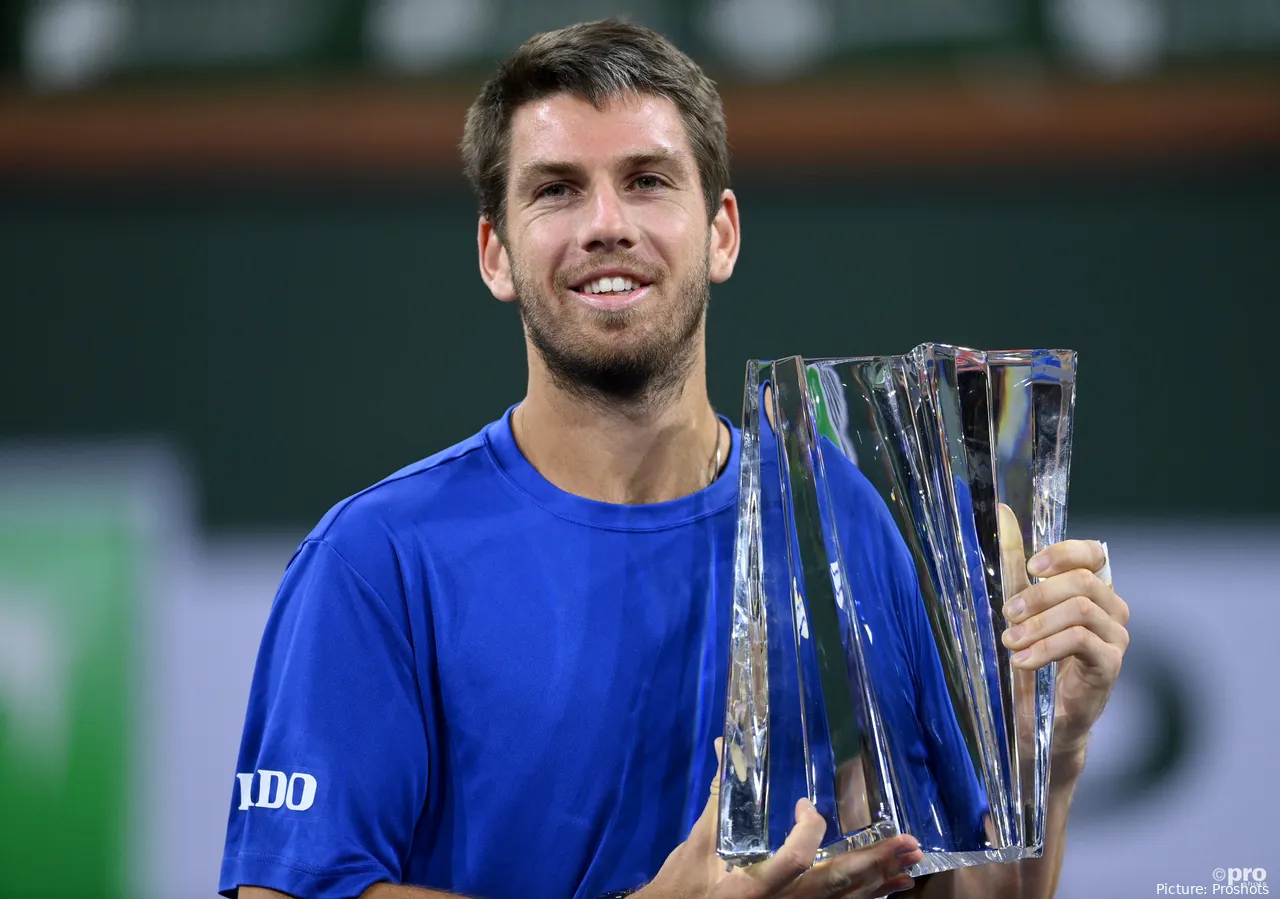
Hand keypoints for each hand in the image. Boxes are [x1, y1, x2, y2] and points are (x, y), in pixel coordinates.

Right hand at [641, 740, 923, 898]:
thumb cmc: (683, 887)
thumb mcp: (696, 846)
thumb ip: (718, 799)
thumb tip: (725, 747)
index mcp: (754, 886)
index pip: (796, 859)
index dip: (810, 830)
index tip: (808, 806)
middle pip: (836, 885)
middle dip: (874, 863)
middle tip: (909, 843)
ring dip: (879, 882)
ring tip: (910, 863)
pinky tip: (886, 888)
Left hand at [998, 506, 1130, 764]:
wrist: (1043, 718)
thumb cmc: (1033, 655)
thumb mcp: (1021, 607)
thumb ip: (1014, 563)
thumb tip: (1003, 513)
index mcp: (1092, 589)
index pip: (1095, 554)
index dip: (1064, 553)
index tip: (1030, 568)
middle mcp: (1111, 609)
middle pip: (1086, 582)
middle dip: (1040, 594)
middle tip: (1008, 612)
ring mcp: (1115, 638)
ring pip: (1083, 610)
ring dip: (1039, 623)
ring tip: (1010, 642)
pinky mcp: (1110, 666)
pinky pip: (1082, 643)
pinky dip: (1046, 649)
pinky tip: (1022, 662)